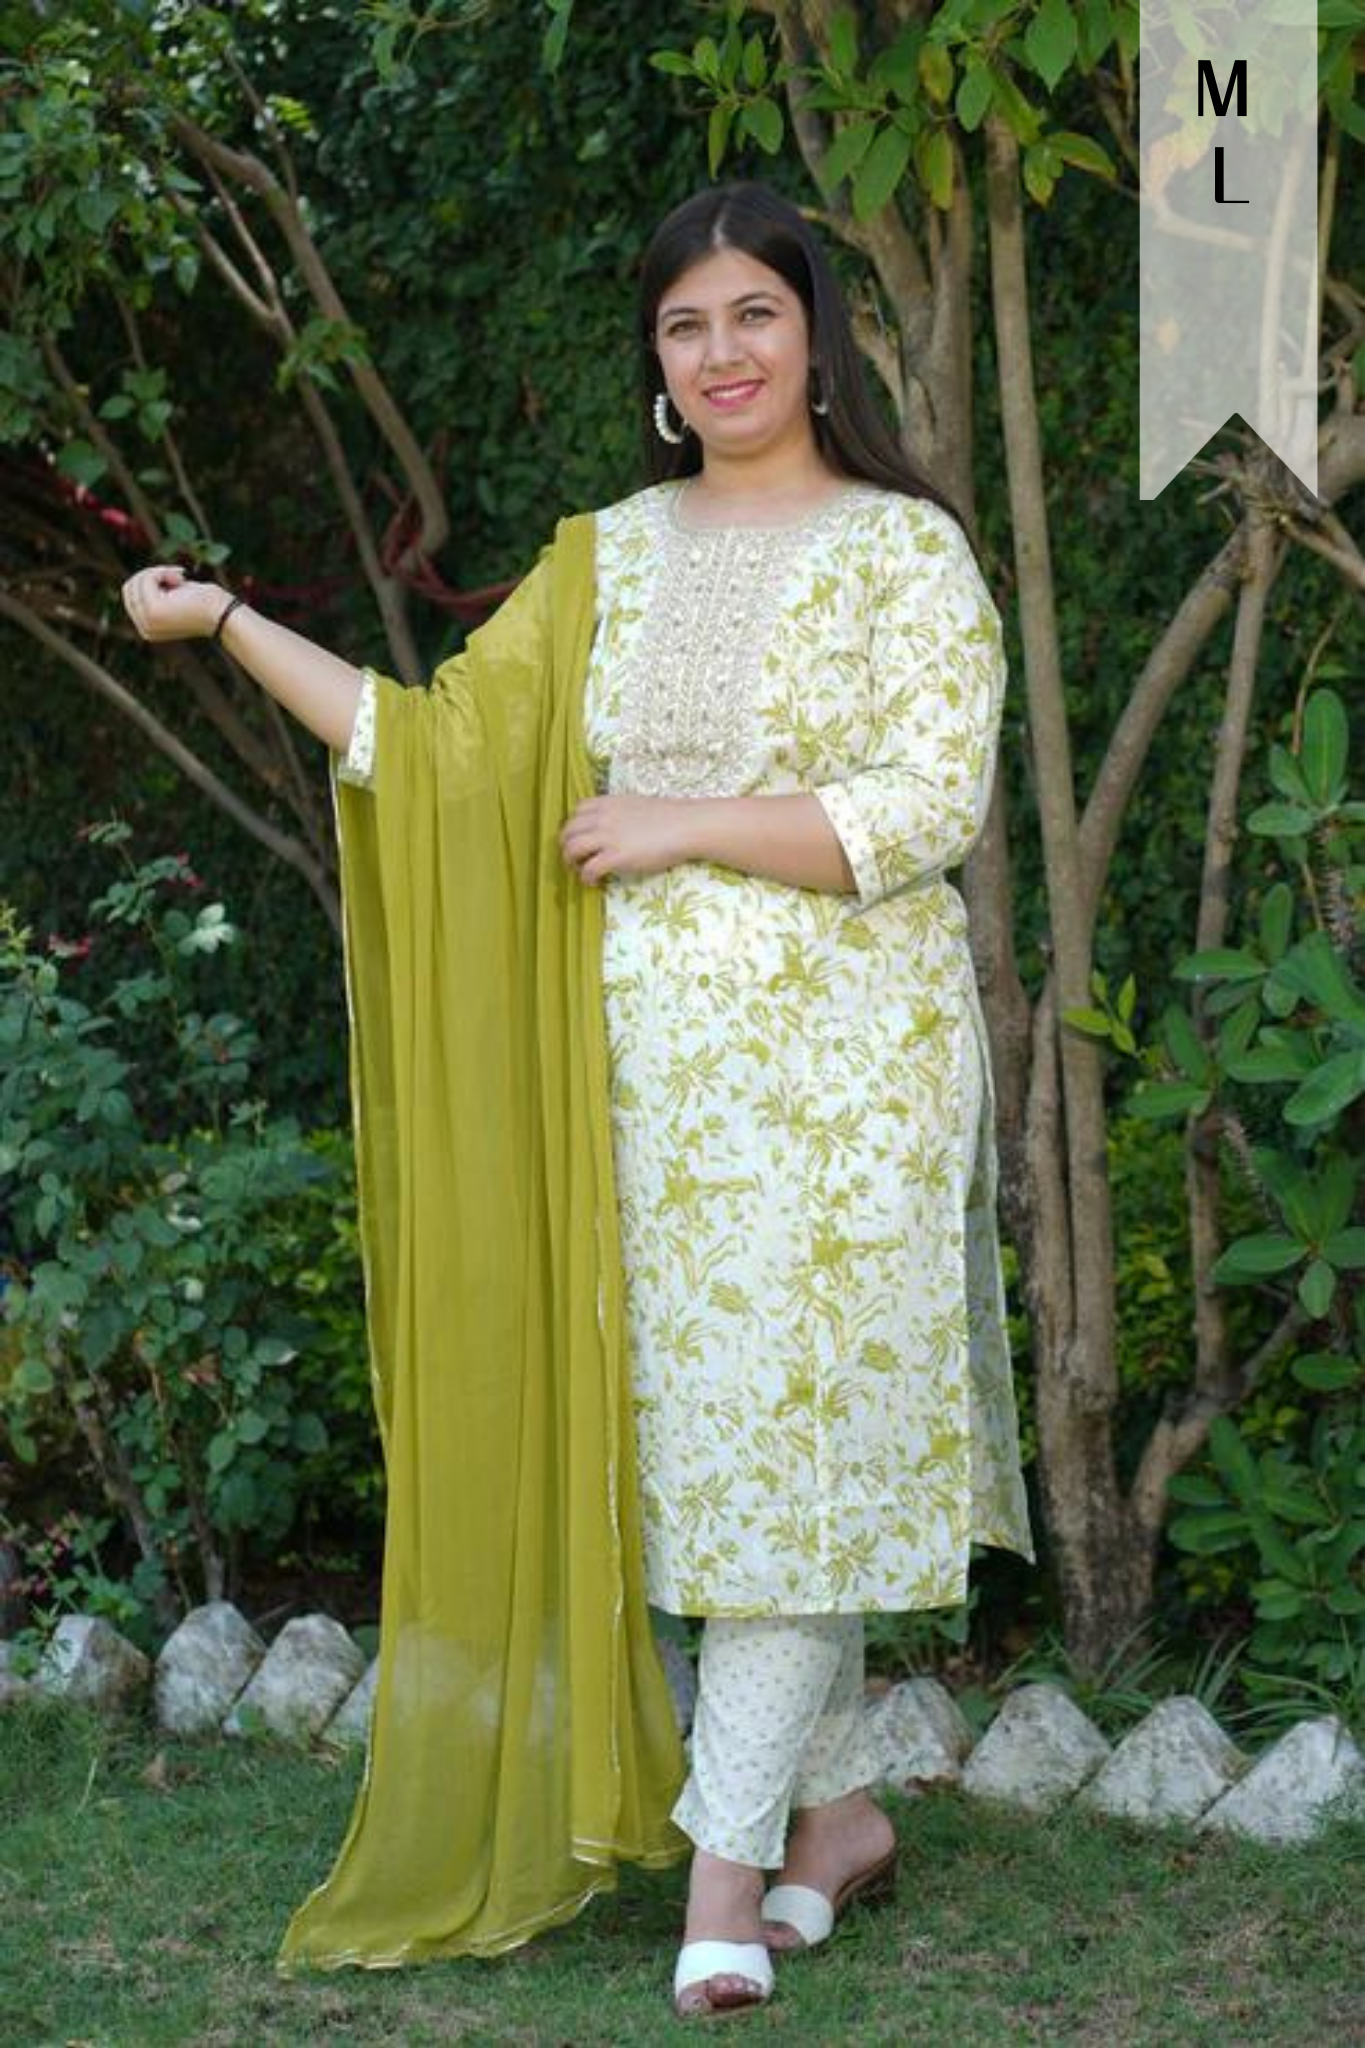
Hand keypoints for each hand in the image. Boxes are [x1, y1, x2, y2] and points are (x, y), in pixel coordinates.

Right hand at [121, 564, 228, 642]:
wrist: (222, 613)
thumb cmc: (203, 603)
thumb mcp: (174, 597)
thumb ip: (153, 593)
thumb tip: (133, 582)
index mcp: (147, 628)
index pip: (130, 596)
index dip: (148, 581)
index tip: (174, 582)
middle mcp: (144, 629)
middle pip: (129, 588)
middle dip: (150, 575)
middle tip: (178, 578)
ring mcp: (147, 621)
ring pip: (136, 582)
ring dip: (158, 572)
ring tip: (180, 580)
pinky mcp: (153, 611)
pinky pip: (146, 579)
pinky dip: (162, 571)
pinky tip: (181, 580)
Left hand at [558, 794, 693, 884]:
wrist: (685, 826)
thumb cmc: (670, 817)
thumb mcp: (637, 806)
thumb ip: (620, 813)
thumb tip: (616, 827)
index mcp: (608, 803)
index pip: (577, 811)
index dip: (575, 826)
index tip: (581, 838)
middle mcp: (602, 818)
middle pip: (568, 831)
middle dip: (566, 847)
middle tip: (575, 859)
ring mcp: (607, 837)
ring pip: (571, 849)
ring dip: (571, 862)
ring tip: (580, 871)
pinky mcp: (616, 856)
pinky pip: (589, 868)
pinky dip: (586, 877)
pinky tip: (594, 882)